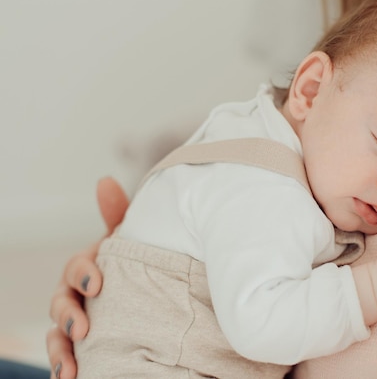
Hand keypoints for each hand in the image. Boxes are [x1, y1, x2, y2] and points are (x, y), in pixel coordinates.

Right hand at [46, 177, 128, 378]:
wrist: (153, 295)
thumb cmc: (136, 262)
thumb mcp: (131, 241)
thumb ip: (118, 216)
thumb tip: (104, 180)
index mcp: (90, 267)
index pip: (77, 267)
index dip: (83, 272)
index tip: (98, 283)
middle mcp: (78, 294)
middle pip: (61, 303)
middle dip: (69, 314)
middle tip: (83, 327)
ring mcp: (79, 320)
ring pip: (59, 335)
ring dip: (60, 349)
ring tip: (69, 367)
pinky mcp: (83, 346)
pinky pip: (68, 357)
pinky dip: (65, 367)